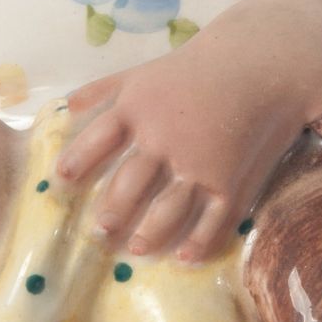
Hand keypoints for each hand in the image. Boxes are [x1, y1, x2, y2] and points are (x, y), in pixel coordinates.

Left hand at [55, 38, 321, 263]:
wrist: (260, 64)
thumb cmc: (194, 69)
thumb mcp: (144, 72)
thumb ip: (103, 89)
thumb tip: (63, 108)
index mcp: (139, 109)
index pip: (98, 138)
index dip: (79, 160)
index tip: (61, 180)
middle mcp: (163, 138)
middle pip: (129, 183)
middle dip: (112, 210)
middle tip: (98, 230)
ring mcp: (197, 163)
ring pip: (166, 208)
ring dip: (149, 233)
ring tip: (135, 248)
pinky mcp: (228, 180)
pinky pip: (211, 219)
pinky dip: (198, 241)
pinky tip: (185, 257)